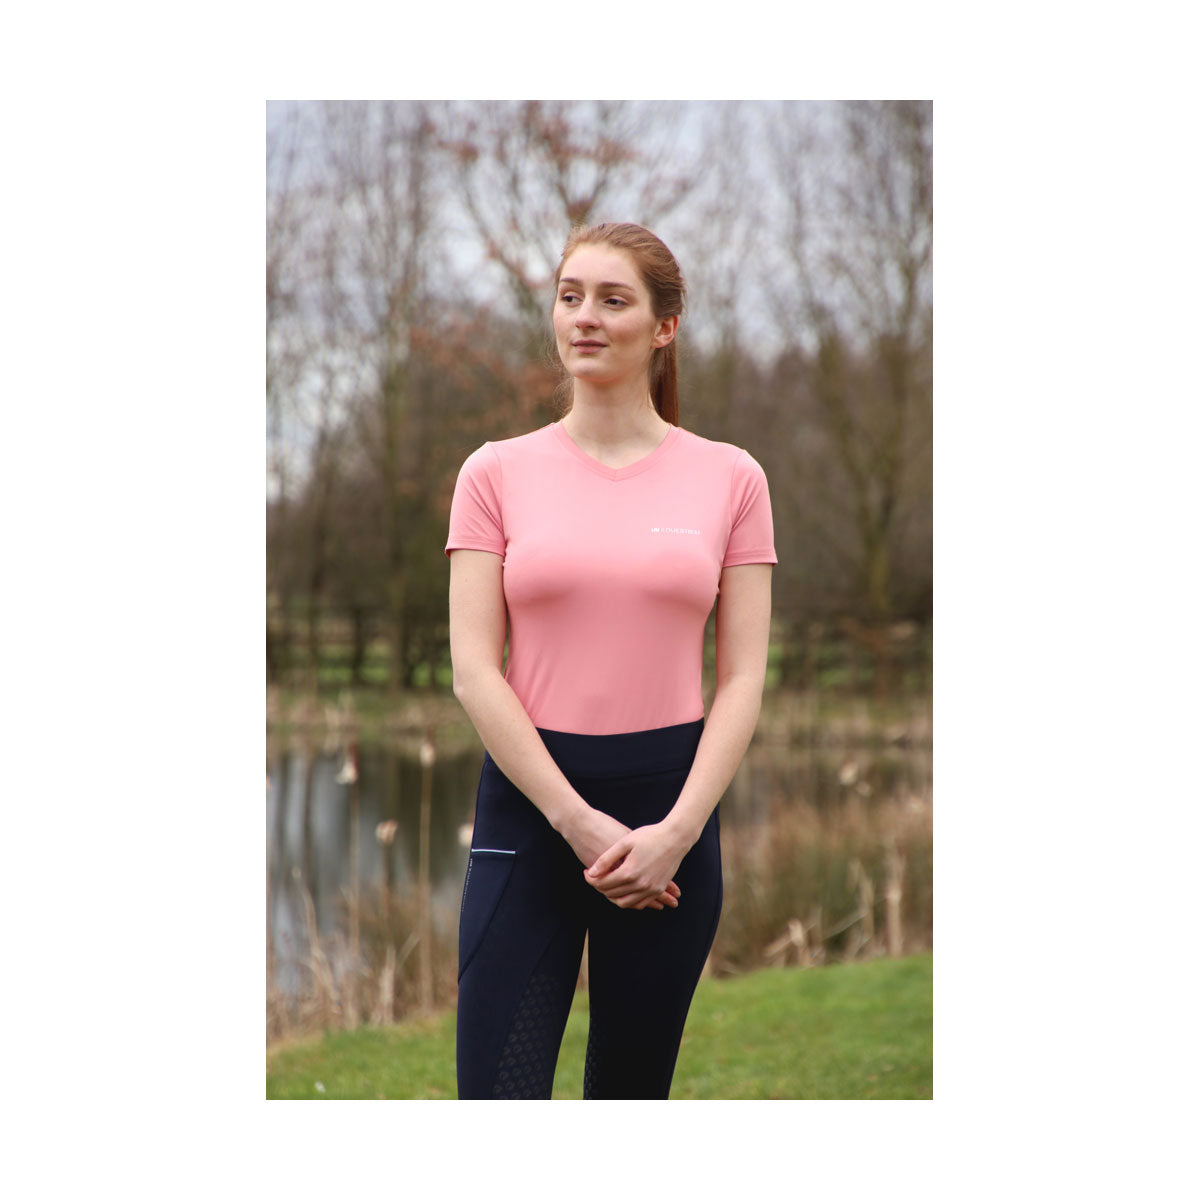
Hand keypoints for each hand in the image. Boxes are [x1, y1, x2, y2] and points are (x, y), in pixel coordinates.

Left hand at [561, 807, 679, 910]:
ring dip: (612, 897)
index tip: (586, 872)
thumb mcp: (625, 842)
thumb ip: (606, 859)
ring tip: (607, 885)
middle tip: (594, 878)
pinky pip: (640, 903)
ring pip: (625, 903)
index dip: (591, 879)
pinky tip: (623, 891)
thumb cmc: (650, 836)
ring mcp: (651, 889)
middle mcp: (640, 884)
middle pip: (612, 894)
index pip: (603, 884)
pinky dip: (628, 901)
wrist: (676, 837)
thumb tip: (591, 872)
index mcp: (629, 872)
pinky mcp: (658, 889)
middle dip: (599, 887)